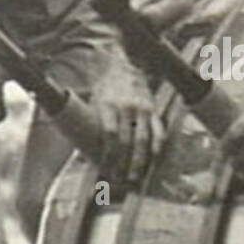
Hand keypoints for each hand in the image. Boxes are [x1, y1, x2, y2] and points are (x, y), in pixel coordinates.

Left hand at [90, 63, 161, 183]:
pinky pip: (158, 130)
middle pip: (126, 141)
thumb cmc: (105, 88)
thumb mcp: (94, 101)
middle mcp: (127, 107)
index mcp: (109, 105)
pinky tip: (154, 158)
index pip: (110, 135)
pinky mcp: (153, 109)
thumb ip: (92, 123)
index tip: (104, 169)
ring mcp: (143, 108)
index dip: (108, 154)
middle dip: (123, 162)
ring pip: (143, 139)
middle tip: (120, 178)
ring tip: (135, 176)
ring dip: (139, 160)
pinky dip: (157, 145)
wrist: (124, 64)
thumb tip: (84, 151)